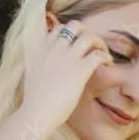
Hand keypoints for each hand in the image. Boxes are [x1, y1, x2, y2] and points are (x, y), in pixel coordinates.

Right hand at [20, 10, 112, 125]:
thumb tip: (48, 67)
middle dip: (87, 32)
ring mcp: (67, 57)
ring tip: (104, 55)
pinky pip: (98, 54)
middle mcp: (54, 48)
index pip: (58, 28)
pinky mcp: (79, 69)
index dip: (72, 34)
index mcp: (41, 48)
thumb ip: (40, 64)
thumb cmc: (34, 101)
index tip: (78, 45)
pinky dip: (106, 57)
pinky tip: (107, 65)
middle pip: (75, 26)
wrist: (36, 113)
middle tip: (93, 46)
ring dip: (100, 43)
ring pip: (89, 36)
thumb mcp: (31, 74)